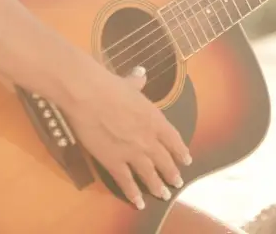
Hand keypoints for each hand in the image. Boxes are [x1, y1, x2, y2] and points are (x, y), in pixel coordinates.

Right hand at [59, 63, 190, 209]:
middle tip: (176, 183)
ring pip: (149, 174)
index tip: (186, 160)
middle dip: (172, 173)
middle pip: (164, 160)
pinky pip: (126, 181)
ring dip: (157, 186)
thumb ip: (137, 83)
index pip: (173, 139)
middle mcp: (148, 139)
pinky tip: (138, 202)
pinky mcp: (114, 162)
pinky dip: (133, 193)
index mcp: (155, 119)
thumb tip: (141, 74)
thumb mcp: (129, 83)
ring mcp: (132, 153)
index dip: (180, 151)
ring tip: (163, 195)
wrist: (89, 96)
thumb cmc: (109, 85)